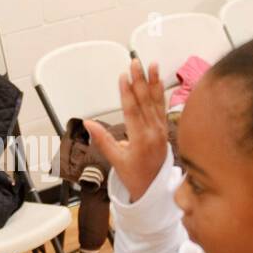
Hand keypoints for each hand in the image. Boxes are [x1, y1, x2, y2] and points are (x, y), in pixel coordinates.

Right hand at [86, 60, 167, 203]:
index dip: (127, 92)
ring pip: (156, 101)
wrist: (155, 189)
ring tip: (152, 65)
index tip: (123, 76)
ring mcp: (162, 130)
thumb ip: (102, 140)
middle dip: (139, 80)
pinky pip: (162, 107)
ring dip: (153, 81)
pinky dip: (160, 92)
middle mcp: (154, 132)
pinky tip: (158, 81)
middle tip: (135, 62)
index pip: (133, 111)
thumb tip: (87, 123)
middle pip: (145, 101)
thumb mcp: (115, 161)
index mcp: (141, 140)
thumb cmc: (134, 176)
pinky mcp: (165, 129)